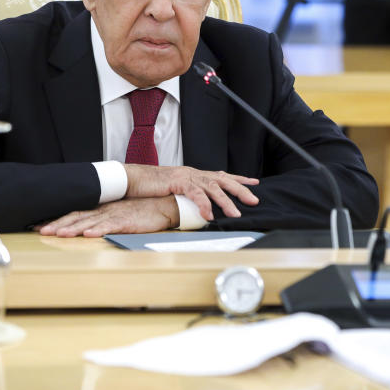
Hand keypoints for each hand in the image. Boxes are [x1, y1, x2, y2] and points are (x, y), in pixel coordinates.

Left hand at [37, 197, 178, 237]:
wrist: (164, 204)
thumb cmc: (143, 211)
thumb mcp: (119, 213)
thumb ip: (103, 218)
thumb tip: (85, 227)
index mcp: (102, 208)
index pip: (75, 213)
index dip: (57, 219)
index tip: (40, 226)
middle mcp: (105, 210)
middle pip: (77, 217)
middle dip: (58, 224)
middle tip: (41, 231)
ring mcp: (116, 215)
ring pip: (90, 222)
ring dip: (73, 228)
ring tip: (59, 234)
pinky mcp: (127, 222)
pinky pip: (111, 226)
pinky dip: (99, 230)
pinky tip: (89, 234)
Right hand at [123, 165, 259, 220]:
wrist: (134, 179)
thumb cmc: (153, 187)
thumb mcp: (176, 192)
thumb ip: (190, 197)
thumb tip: (201, 208)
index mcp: (195, 175)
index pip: (222, 175)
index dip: (239, 179)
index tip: (255, 182)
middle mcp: (194, 173)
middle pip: (223, 180)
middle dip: (240, 190)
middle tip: (254, 200)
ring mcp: (186, 176)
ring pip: (212, 188)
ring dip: (225, 202)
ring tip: (235, 214)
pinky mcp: (177, 182)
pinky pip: (194, 194)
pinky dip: (203, 205)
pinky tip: (209, 215)